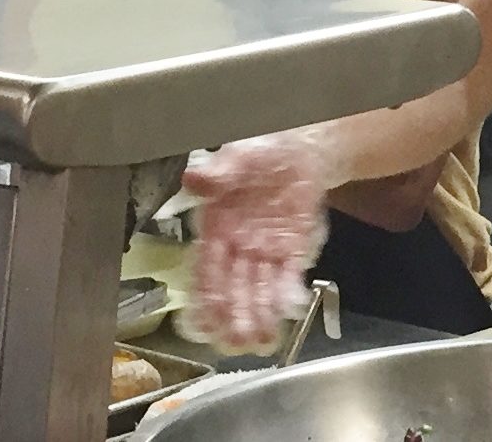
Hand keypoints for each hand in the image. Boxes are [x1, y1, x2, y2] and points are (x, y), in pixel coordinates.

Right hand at [177, 131, 334, 353]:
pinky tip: (285, 315)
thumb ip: (218, 172)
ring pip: (258, 289)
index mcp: (217, 225)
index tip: (204, 321)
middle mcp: (237, 244)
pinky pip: (287, 277)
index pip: (206, 267)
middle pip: (232, 287)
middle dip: (233, 316)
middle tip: (235, 343)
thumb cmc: (260, 151)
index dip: (205, 295)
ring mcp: (265, 250)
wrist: (298, 149)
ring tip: (259, 342)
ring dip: (258, 316)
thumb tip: (193, 177)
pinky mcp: (292, 250)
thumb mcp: (238, 156)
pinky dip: (286, 296)